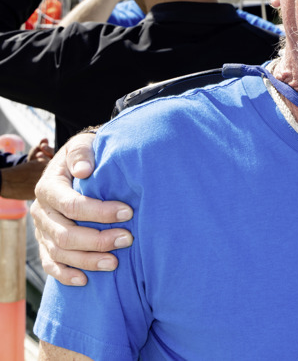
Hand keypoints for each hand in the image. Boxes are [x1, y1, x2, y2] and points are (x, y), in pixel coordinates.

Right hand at [30, 132, 133, 285]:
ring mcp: (42, 230)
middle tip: (127, 239)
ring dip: (87, 260)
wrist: (77, 165)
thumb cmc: (86, 156)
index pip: (72, 204)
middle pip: (66, 234)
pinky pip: (51, 264)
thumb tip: (84, 170)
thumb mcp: (83, 145)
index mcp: (49, 187)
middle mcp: (41, 211)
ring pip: (60, 253)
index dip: (100, 211)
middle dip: (98, 240)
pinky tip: (85, 280)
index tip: (128, 212)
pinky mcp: (46, 243)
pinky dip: (65, 275)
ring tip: (115, 263)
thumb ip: (82, 154)